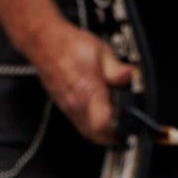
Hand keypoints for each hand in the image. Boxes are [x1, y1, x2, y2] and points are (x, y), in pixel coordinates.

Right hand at [26, 18, 134, 144]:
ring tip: (117, 118)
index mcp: (87, 90)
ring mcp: (68, 107)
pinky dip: (94, 125)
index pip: (104, 124)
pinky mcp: (64, 106)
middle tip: (128, 125)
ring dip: (104, 132)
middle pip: (97, 136)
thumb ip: (118, 69)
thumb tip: (132, 77)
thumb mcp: (101, 51)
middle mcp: (76, 103)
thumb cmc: (69, 45)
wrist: (43, 42)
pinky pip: (81, 124)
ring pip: (88, 133)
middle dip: (115, 136)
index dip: (121, 130)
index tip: (133, 125)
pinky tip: (101, 110)